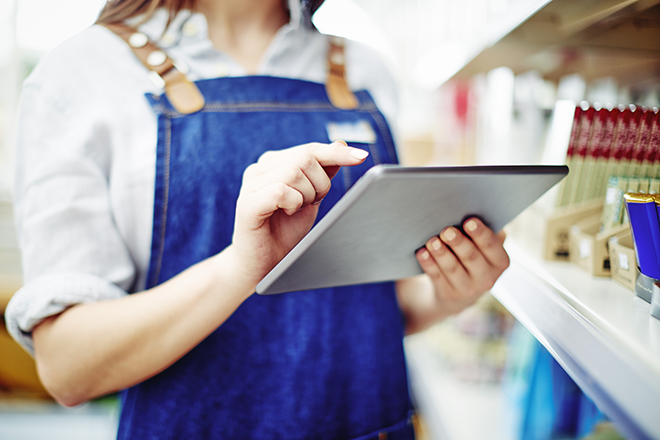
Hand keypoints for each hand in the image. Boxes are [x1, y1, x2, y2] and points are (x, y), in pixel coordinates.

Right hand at [230, 141, 367, 287]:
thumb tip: (341, 144)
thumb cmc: (285, 232)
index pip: (310, 149)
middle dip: (320, 183)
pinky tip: (287, 213)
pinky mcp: (247, 203)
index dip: (337, 153)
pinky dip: (293, 203)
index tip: (362, 157)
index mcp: (274, 163)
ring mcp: (251, 184)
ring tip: (296, 209)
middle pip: (304, 158)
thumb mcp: (311, 198)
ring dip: (306, 195)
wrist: (263, 265)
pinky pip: (280, 191)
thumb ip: (323, 173)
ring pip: (293, 173)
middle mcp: (260, 168)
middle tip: (311, 203)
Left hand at [415, 217, 508, 316]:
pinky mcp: (448, 294)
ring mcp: (467, 289)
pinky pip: (437, 277)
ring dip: (441, 253)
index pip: (492, 246)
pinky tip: (422, 252)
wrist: (460, 292)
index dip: (481, 234)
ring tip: (432, 241)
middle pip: (471, 257)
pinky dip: (429, 264)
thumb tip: (476, 212)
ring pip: (453, 268)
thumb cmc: (473, 256)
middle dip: (458, 243)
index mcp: (500, 262)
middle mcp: (487, 278)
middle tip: (447, 230)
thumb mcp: (484, 247)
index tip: (469, 221)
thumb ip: (484, 232)